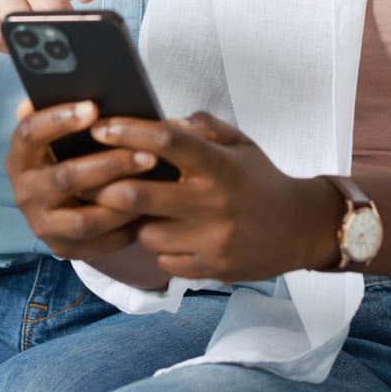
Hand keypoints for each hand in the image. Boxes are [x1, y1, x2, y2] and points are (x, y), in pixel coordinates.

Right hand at [6, 98, 156, 261]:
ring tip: (155, 187)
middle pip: (65, 178)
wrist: (64, 206)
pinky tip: (152, 211)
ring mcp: (42, 224)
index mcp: (20, 156)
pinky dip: (126, 228)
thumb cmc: (71, 154)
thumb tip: (82, 88)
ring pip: (85, 218)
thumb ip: (70, 112)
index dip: (59, 119)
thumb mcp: (65, 134)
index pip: (29, 133)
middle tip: (147, 153)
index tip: (94, 107)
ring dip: (123, 201)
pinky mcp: (63, 249)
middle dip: (109, 164)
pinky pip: (99, 243)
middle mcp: (24, 192)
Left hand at [91, 112, 341, 281]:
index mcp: (219, 165)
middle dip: (106, 187)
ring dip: (136, 221)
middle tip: (88, 179)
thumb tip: (164, 123)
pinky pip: (163, 258)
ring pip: (145, 232)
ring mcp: (210, 240)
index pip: (166, 141)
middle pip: (139, 194)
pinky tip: (171, 235)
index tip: (99, 129)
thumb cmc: (261, 180)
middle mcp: (213, 203)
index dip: (128, 132)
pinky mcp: (210, 268)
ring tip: (141, 210)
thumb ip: (203, 127)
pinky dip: (160, 246)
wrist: (301, 228)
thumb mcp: (240, 143)